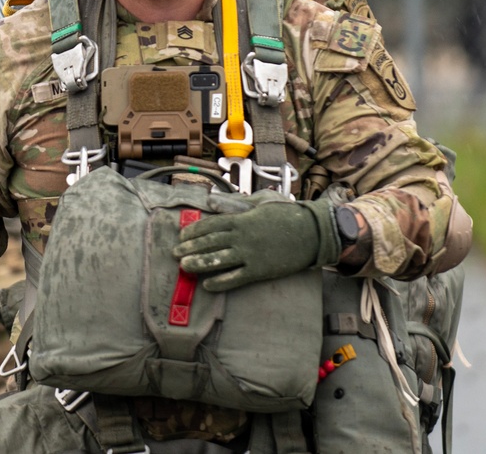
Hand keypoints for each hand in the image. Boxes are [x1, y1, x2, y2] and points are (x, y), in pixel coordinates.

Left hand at [173, 197, 340, 291]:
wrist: (311, 232)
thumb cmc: (285, 214)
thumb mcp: (259, 202)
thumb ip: (234, 204)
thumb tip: (211, 201)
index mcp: (241, 219)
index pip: (210, 225)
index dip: (193, 231)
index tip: (181, 236)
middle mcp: (242, 236)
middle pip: (210, 243)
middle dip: (190, 248)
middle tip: (174, 253)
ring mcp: (250, 254)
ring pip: (218, 260)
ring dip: (199, 264)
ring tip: (184, 267)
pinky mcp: (260, 270)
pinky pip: (236, 278)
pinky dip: (220, 282)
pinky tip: (208, 284)